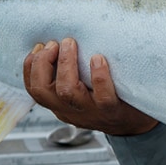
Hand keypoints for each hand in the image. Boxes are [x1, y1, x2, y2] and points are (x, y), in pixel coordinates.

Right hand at [23, 38, 158, 135]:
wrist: (135, 124)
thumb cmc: (108, 100)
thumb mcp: (82, 92)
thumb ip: (70, 74)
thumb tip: (59, 40)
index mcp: (60, 105)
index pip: (34, 89)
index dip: (30, 67)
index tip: (40, 46)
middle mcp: (70, 110)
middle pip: (42, 91)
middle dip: (43, 63)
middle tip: (54, 44)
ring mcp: (91, 112)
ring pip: (68, 92)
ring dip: (66, 64)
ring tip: (71, 44)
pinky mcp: (113, 111)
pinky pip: (103, 96)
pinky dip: (98, 76)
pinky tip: (98, 58)